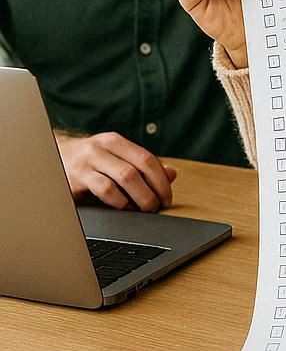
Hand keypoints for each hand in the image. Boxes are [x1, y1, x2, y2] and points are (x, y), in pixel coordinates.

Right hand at [56, 132, 176, 210]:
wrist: (47, 161)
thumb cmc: (87, 162)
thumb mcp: (114, 159)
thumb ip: (142, 166)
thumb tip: (172, 174)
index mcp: (114, 141)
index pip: (146, 158)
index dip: (161, 179)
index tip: (167, 197)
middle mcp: (100, 148)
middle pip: (136, 170)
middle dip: (152, 191)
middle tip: (157, 206)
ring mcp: (86, 163)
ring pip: (123, 179)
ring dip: (138, 198)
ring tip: (142, 209)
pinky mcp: (74, 180)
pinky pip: (104, 190)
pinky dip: (118, 201)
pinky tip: (122, 207)